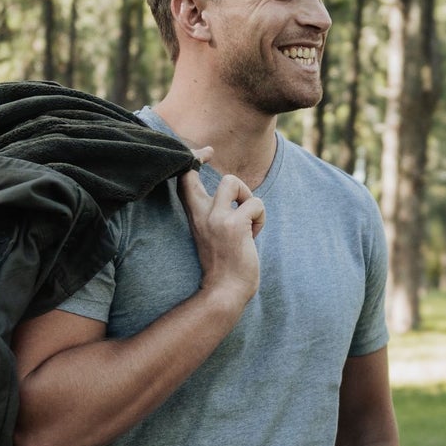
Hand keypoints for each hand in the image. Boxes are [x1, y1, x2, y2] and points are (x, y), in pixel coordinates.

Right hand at [178, 162, 264, 305]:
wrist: (224, 292)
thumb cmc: (224, 267)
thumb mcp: (214, 234)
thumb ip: (218, 214)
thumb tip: (237, 196)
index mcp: (195, 215)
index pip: (185, 176)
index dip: (194, 158)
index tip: (205, 153)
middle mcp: (202, 213)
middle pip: (223, 177)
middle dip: (241, 186)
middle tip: (247, 207)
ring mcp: (216, 217)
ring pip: (235, 182)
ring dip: (251, 202)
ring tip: (249, 227)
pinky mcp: (233, 225)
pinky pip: (256, 204)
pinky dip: (260, 219)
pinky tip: (253, 237)